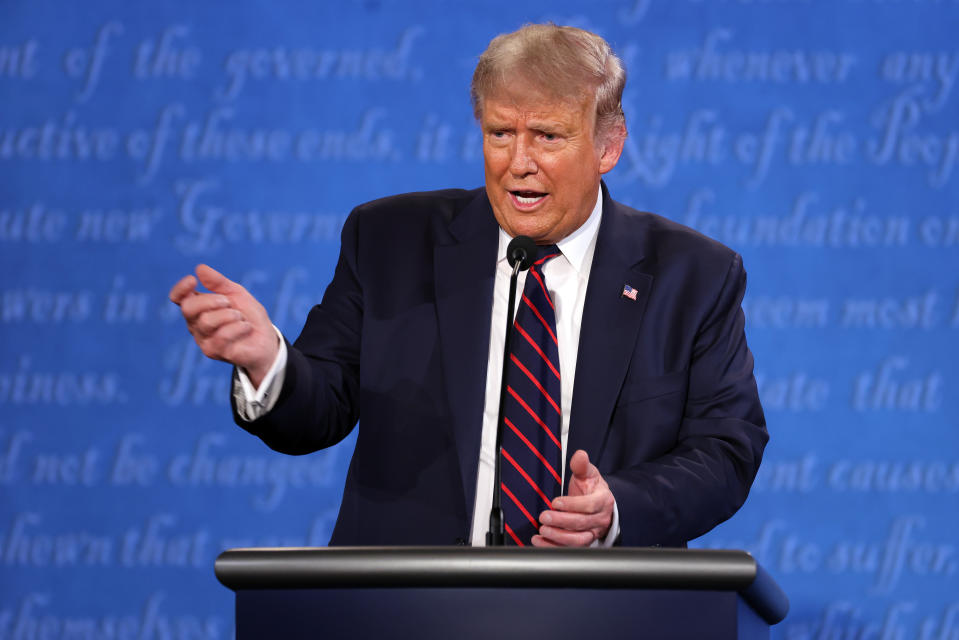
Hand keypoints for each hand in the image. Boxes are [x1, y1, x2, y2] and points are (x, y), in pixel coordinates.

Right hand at [168, 264, 278, 386]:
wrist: (266, 339)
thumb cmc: (249, 316)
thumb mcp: (237, 294)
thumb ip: (218, 282)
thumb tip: (199, 268)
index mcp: (198, 308)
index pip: (178, 298)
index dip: (180, 288)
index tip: (193, 280)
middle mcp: (196, 325)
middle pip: (189, 308)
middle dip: (211, 300)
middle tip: (228, 302)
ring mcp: (204, 340)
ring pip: (207, 321)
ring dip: (230, 314)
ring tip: (241, 317)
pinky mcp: (215, 352)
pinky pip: (222, 336)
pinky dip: (239, 327)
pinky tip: (246, 328)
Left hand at [532, 450, 613, 546]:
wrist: (598, 505)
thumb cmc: (591, 488)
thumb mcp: (588, 474)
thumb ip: (581, 465)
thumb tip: (580, 455)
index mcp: (602, 500)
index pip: (589, 505)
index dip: (572, 504)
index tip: (555, 502)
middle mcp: (600, 519)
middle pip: (582, 523)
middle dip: (562, 522)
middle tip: (544, 517)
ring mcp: (592, 533)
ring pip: (579, 540)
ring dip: (559, 537)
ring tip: (543, 530)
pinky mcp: (583, 543)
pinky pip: (570, 549)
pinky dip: (554, 547)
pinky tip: (540, 541)